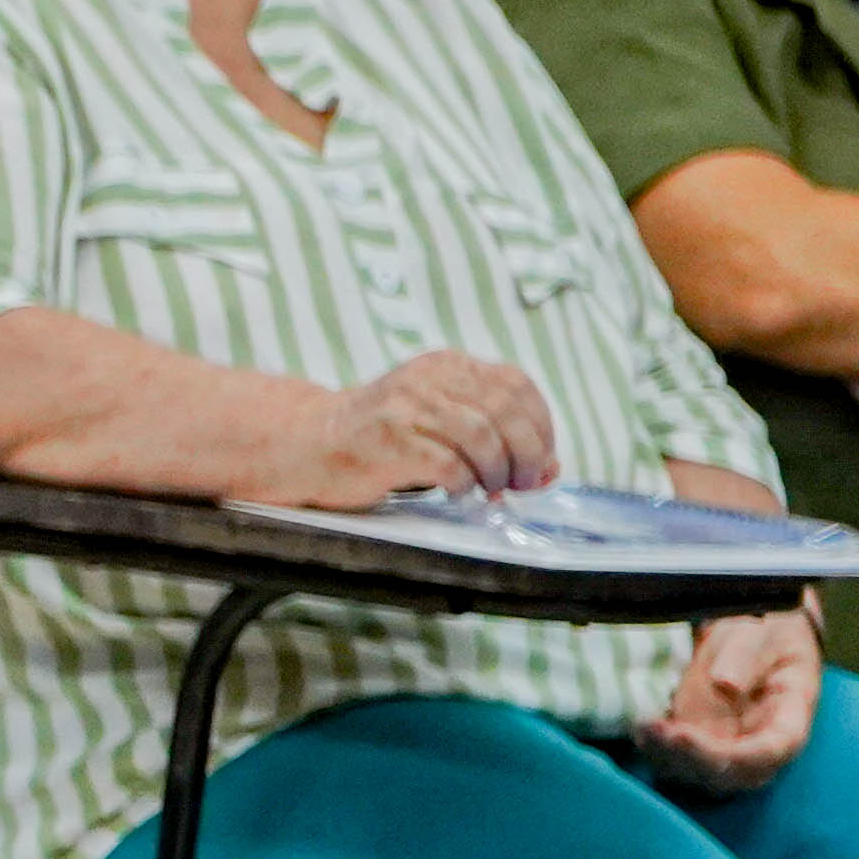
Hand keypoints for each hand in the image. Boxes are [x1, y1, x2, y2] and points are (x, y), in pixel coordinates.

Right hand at [237, 350, 555, 509]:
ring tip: (491, 491)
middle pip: (505, 410)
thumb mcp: (439, 424)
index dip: (540, 426)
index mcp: (446, 365)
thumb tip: (550, 469)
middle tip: (524, 483)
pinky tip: (459, 493)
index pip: (515, 385)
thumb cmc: (380, 440)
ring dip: (497, 473)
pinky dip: (464, 484)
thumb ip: (492, 437)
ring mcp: (407, 407)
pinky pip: (448, 464)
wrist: (308, 443)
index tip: (541, 460)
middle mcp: (429, 378)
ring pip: (482, 437)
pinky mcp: (389, 440)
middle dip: (527, 454)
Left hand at [638, 606, 820, 796]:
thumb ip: (747, 655)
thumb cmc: (765, 632)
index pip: (770, 752)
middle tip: (654, 729)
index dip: (730, 756)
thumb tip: (725, 684)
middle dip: (688, 759)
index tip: (684, 737)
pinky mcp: (702, 746)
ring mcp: (731, 749)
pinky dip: (658, 751)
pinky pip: (680, 762)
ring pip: (701, 774)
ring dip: (667, 758)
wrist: (749, 636)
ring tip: (643, 726)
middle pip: (732, 774)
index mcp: (790, 717)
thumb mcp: (763, 631)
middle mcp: (761, 744)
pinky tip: (642, 728)